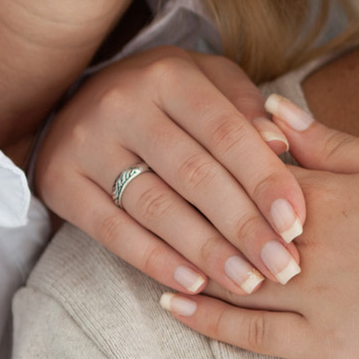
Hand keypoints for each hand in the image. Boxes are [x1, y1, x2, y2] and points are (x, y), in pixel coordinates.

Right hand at [33, 46, 303, 296]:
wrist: (76, 98)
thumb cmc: (165, 96)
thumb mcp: (208, 81)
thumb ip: (245, 108)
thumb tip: (279, 143)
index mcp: (168, 74)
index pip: (226, 132)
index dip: (265, 180)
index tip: (297, 223)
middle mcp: (123, 104)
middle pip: (194, 174)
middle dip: (244, 226)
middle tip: (282, 265)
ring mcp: (86, 143)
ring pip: (155, 207)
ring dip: (207, 252)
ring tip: (247, 281)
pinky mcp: (60, 181)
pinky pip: (112, 231)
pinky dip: (155, 261)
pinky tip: (193, 283)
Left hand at [155, 96, 358, 358]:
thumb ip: (335, 141)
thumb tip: (274, 109)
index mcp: (331, 192)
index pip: (249, 166)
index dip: (214, 151)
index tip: (182, 136)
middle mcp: (310, 248)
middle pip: (226, 222)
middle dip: (186, 203)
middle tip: (146, 183)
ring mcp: (313, 303)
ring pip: (227, 280)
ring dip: (185, 260)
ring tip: (148, 244)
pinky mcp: (323, 349)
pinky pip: (248, 337)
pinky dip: (208, 320)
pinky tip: (179, 306)